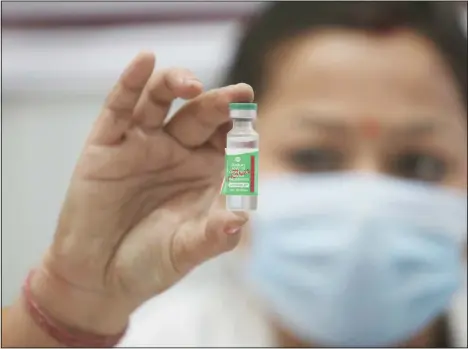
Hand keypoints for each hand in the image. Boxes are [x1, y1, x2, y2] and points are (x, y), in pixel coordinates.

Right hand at [31, 52, 252, 333]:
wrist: (98, 278)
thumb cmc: (148, 263)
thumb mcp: (185, 251)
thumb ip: (213, 236)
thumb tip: (241, 219)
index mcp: (202, 171)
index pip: (227, 140)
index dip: (240, 129)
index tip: (253, 122)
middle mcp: (175, 151)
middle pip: (200, 115)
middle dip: (219, 103)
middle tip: (239, 94)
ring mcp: (141, 144)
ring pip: (161, 101)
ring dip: (177, 84)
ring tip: (192, 85)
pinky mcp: (107, 145)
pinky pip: (119, 108)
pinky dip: (130, 83)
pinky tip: (145, 61)